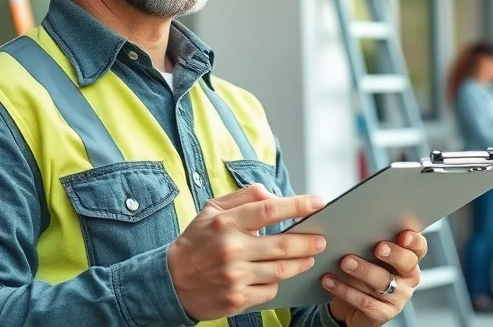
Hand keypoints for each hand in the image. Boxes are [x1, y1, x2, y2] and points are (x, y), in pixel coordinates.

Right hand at [168, 184, 326, 319]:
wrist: (171, 281)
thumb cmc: (196, 242)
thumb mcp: (212, 210)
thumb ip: (244, 197)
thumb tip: (274, 195)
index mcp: (226, 223)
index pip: (270, 210)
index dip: (298, 205)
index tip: (318, 202)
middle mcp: (232, 249)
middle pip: (283, 245)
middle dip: (308, 241)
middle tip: (321, 239)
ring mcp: (235, 276)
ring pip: (281, 270)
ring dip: (301, 263)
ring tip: (309, 257)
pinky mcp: (237, 298)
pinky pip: (270, 290)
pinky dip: (278, 282)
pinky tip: (280, 276)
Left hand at [322, 230, 426, 326]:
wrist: (349, 306)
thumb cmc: (361, 271)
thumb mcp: (367, 255)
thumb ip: (369, 241)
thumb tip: (355, 223)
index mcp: (408, 259)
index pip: (418, 247)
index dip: (414, 241)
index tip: (403, 235)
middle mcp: (408, 278)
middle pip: (406, 263)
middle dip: (393, 254)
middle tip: (378, 248)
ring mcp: (398, 297)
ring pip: (383, 281)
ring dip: (363, 270)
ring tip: (345, 262)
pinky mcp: (383, 313)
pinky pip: (365, 301)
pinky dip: (345, 289)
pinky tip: (330, 280)